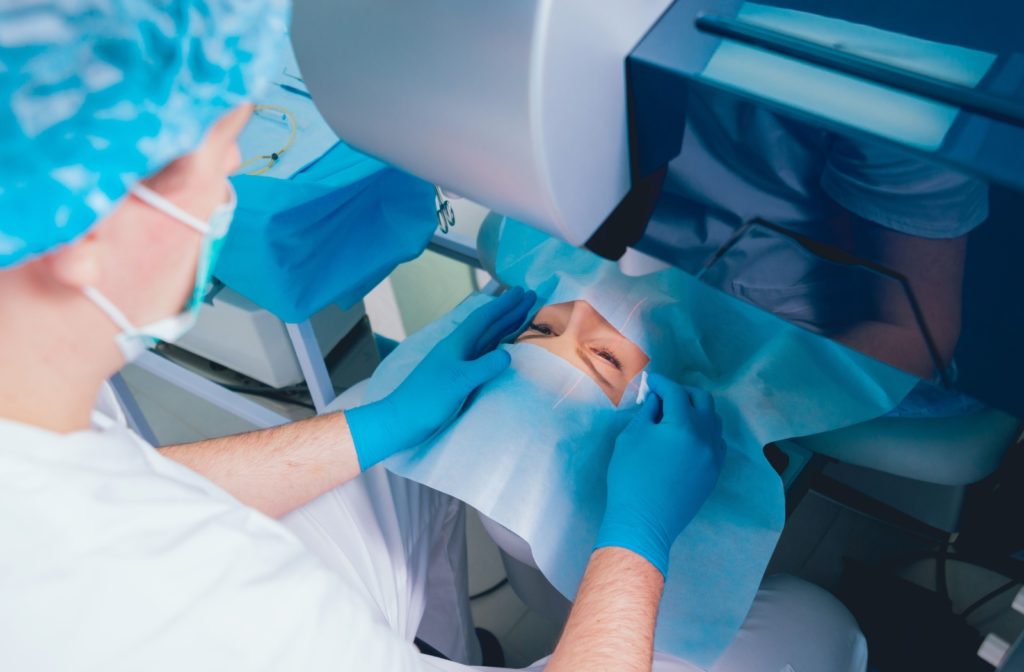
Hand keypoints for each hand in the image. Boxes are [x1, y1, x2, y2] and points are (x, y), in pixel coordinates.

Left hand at [347, 287, 535, 469]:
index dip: (503, 305)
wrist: (402, 419)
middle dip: (509, 312)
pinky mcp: (460, 378)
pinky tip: (506, 350)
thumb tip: (508, 355)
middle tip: (531, 298)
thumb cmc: (427, 398)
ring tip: (524, 317)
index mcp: (457, 344)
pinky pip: (485, 356)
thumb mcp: (458, 381)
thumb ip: (483, 367)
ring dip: (506, 327)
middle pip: (488, 326)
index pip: (484, 319)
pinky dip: (498, 348)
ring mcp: (459, 363)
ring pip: (488, 340)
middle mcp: (459, 349)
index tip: (522, 292)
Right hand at [595, 374, 724, 576]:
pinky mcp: (714, 471)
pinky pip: (716, 441)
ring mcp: (714, 455)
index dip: (661, 383)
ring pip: (713, 420)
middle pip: (702, 400)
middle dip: (683, 392)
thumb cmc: (631, 477)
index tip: (651, 382)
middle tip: (664, 396)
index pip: (675, 392)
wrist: (645, 521)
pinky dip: (704, 431)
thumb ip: (647, 412)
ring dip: (697, 410)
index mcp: (683, 425)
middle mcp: (705, 436)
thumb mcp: (631, 438)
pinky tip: (688, 437)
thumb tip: (657, 399)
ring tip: (677, 414)